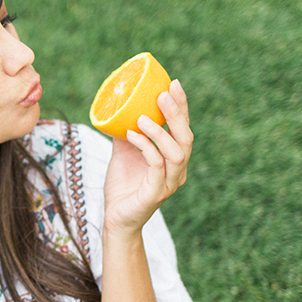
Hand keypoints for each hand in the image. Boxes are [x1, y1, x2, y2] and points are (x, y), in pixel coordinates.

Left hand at [102, 79, 192, 234]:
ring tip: (142, 117)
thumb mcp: (123, 151)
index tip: (173, 83)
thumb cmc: (122, 185)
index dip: (181, 106)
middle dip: (176, 113)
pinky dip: (145, 148)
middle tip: (162, 94)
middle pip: (186, 138)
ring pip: (176, 153)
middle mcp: (177, 170)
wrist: (115, 218)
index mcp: (173, 158)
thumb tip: (120, 105)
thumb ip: (126, 131)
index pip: (182, 128)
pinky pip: (156, 166)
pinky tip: (131, 135)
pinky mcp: (156, 193)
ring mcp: (169, 183)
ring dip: (160, 132)